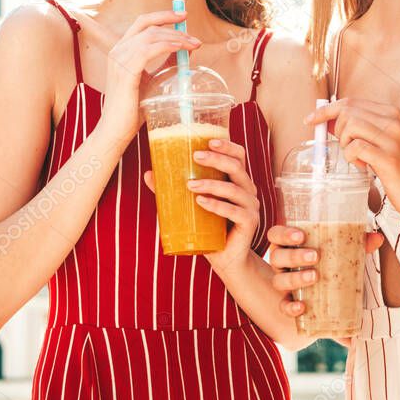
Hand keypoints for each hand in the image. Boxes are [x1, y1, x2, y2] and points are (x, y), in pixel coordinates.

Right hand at [96, 9, 200, 141]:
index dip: (163, 15)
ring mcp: (119, 59)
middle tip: (193, 34)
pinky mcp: (124, 71)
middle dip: (173, 24)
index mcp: (122, 50)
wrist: (116, 130)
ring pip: (151, 35)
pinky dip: (167, 46)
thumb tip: (187, 49)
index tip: (183, 16)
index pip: (142, 23)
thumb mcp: (154, 80)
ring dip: (175, 37)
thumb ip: (166, 64)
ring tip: (193, 44)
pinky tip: (180, 49)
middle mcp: (117, 50)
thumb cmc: (133, 109)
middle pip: (147, 24)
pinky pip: (148, 50)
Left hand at [143, 139, 259, 274]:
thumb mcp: (191, 206)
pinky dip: (217, 205)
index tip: (208, 141)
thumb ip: (173, 191)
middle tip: (195, 157)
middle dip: (216, 159)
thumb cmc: (210, 229)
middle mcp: (248, 190)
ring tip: (190, 185)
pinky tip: (201, 202)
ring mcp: (251, 207)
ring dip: (211, 184)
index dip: (227, 146)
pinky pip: (234, 211)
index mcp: (238, 181)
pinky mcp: (249, 223)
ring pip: (234, 189)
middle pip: (237, 167)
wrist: (226, 259)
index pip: (238, 156)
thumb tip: (149, 174)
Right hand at [266, 225, 383, 319]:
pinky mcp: (289, 303)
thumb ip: (359, 244)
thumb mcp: (344, 252)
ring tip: (314, 277)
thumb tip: (378, 238)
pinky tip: (301, 307)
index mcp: (290, 245)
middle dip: (294, 255)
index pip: (276, 235)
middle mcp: (282, 263)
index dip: (284, 234)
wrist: (329, 294)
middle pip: (277, 256)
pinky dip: (290, 307)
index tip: (301, 235)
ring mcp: (284, 283)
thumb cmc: (331, 263)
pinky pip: (283, 306)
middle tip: (315, 256)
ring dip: (295, 278)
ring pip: (279, 280)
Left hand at [306, 98, 399, 216]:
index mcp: (390, 113)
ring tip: (357, 159)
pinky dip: (352, 158)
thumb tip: (326, 120)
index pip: (350, 102)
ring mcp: (392, 139)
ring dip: (345, 145)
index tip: (310, 119)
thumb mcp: (381, 141)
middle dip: (337, 131)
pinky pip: (356, 148)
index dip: (326, 110)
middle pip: (347, 112)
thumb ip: (358, 129)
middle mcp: (393, 122)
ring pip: (350, 127)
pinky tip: (363, 167)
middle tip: (348, 149)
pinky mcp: (389, 158)